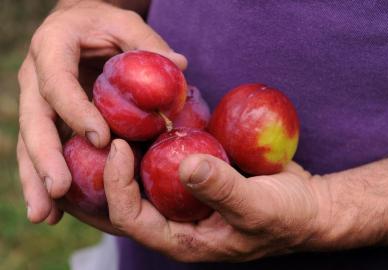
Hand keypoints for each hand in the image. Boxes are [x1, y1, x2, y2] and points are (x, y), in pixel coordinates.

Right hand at [17, 0, 186, 224]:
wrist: (78, 26)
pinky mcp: (46, 120)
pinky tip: (51, 211)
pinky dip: (43, 180)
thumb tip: (180, 66)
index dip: (76, 112)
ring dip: (35, 180)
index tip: (101, 140)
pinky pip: (41, 152)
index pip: (59, 83)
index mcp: (52, 48)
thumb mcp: (125, 24)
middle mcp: (36, 78)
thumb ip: (148, 44)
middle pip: (34, 121)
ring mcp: (37, 102)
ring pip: (29, 143)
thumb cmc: (103, 24)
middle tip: (59, 189)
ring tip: (43, 215)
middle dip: (45, 157)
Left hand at [82, 139, 328, 261]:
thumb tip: (186, 164)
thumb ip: (223, 189)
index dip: (116, 184)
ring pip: (137, 180)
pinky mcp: (191, 178)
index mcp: (181, 239)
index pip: (131, 218)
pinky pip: (159, 162)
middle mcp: (174, 220)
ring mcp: (181, 199)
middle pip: (120, 203)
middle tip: (75, 143)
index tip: (117, 145)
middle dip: (94, 177)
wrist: (306, 205)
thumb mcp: (258, 207)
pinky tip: (136, 122)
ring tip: (94, 129)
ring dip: (116, 158)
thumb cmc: (285, 215)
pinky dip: (146, 144)